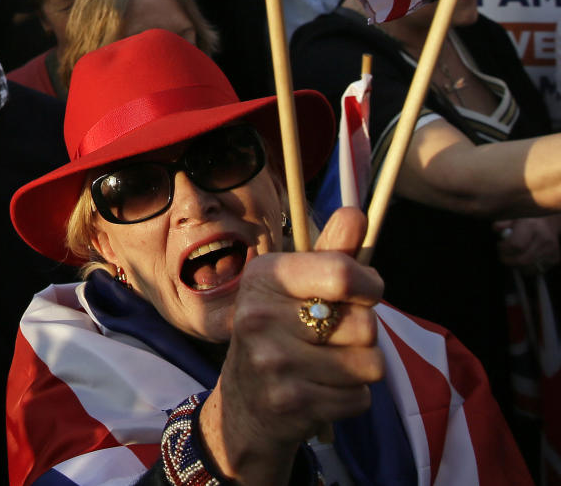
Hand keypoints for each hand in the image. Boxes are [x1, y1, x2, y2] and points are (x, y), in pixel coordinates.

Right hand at [199, 209, 383, 479]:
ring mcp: (272, 362)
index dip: (370, 284)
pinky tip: (323, 390)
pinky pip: (360, 398)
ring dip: (361, 367)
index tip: (368, 292)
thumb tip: (357, 211)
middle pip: (365, 323)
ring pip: (369, 364)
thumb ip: (330, 252)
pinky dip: (352, 396)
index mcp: (265, 276)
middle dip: (364, 333)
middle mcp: (261, 316)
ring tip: (330, 364)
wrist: (244, 404)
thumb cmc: (279, 331)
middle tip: (336, 336)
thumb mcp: (295, 286)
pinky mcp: (289, 403)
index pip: (341, 273)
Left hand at [495, 217, 560, 272]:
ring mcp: (550, 251)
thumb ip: (502, 224)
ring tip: (512, 258)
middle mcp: (542, 239)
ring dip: (517, 266)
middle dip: (508, 260)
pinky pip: (537, 270)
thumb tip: (495, 230)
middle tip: (502, 256)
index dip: (504, 249)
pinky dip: (527, 269)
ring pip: (529, 268)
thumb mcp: (514, 219)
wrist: (549, 224)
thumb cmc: (528, 222)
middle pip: (522, 260)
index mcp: (531, 227)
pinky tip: (523, 260)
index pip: (516, 245)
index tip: (499, 246)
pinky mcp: (555, 259)